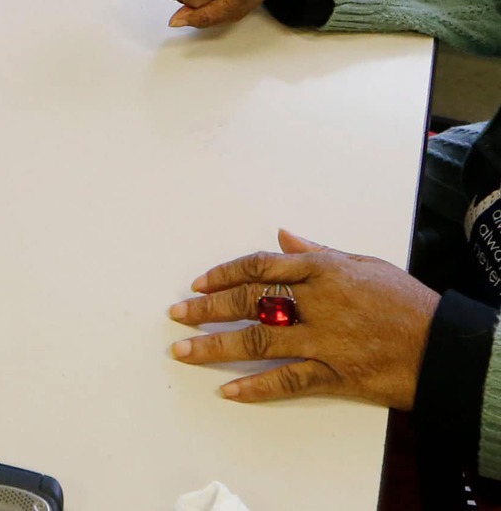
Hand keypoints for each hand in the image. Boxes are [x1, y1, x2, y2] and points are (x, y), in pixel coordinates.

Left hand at [168, 229, 438, 408]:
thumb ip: (318, 250)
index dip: (224, 274)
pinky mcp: (335, 374)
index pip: (261, 267)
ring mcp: (324, 341)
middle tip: (177, 314)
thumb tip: (283, 233)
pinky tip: (228, 391)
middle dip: (207, 309)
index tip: (198, 283)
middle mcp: (317, 303)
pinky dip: (256, 387)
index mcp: (323, 270)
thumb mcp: (364, 264)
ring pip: (258, 342)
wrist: (446, 347)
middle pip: (249, 303)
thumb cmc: (407, 302)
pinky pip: (288, 381)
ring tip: (182, 350)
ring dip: (215, 347)